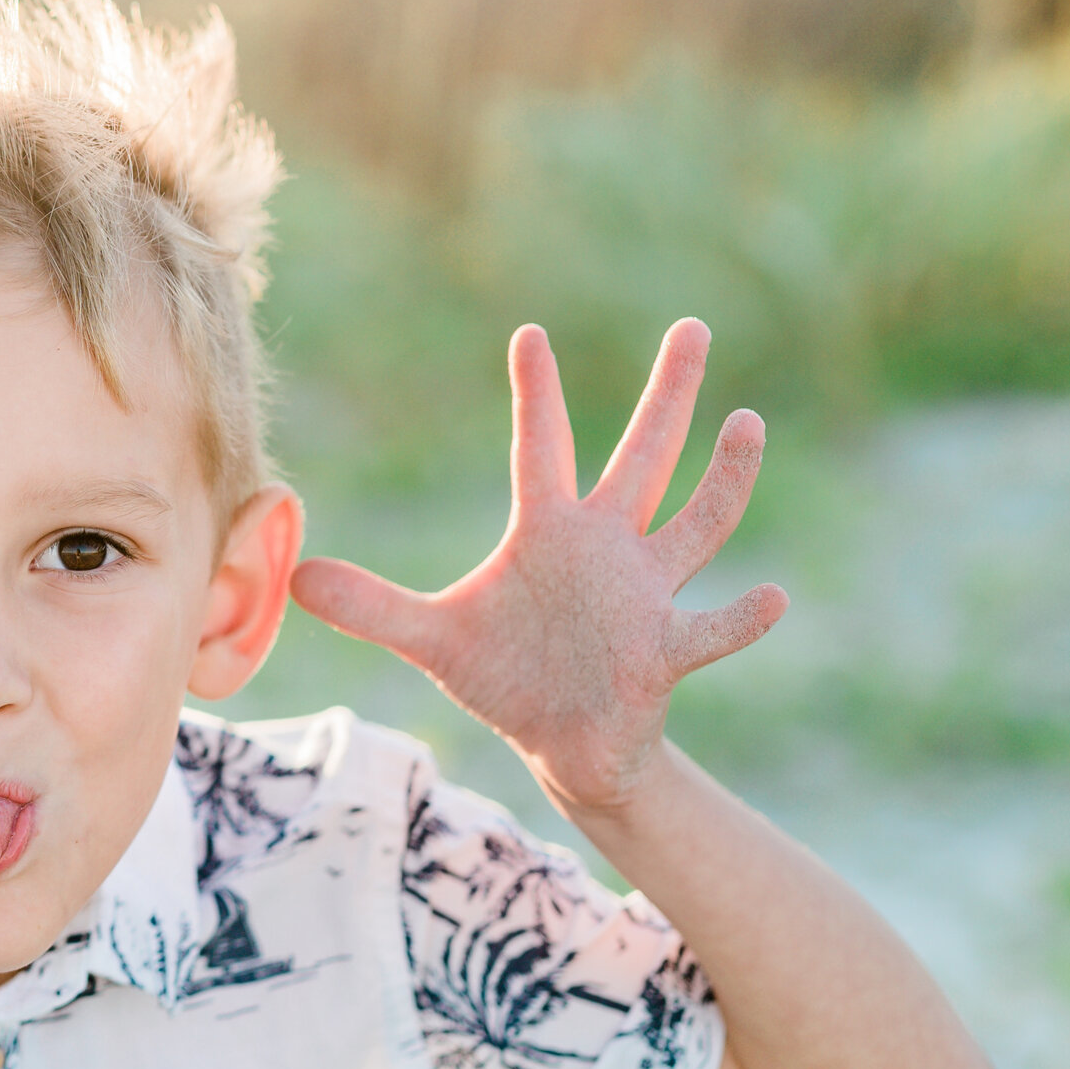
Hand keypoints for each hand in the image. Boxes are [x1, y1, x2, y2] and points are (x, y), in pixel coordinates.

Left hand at [291, 319, 785, 815]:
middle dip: (666, 396)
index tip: (529, 334)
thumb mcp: (430, 639)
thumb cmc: (506, 675)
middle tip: (691, 326)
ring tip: (748, 423)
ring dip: (725, 479)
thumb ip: (371, 607)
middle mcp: (606, 547)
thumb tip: (295, 579)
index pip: (538, 449)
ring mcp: (644, 594)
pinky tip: (774, 597)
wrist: (563, 742)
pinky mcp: (664, 649)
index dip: (534, 395)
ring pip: (696, 524)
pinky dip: (741, 618)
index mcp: (548, 532)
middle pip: (641, 458)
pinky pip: (710, 628)